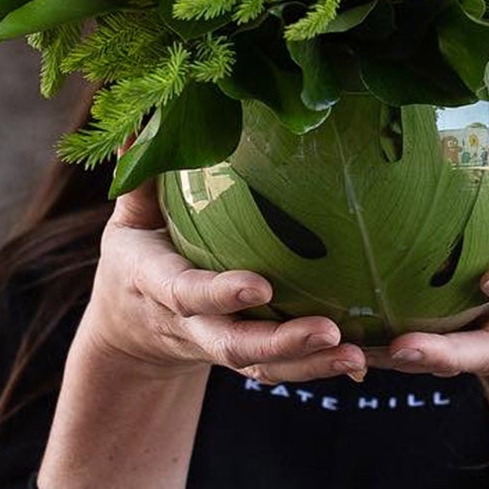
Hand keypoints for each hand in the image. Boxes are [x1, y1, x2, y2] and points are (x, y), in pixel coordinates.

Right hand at [73, 180, 364, 384]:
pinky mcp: (244, 358)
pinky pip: (281, 370)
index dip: (220, 294)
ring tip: (356, 354)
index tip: (260, 285)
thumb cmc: (138, 254)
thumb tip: (145, 118)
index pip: (186, 292)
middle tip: (330, 332)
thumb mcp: (129, 215)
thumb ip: (139, 175)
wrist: (131, 328)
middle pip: (232, 345)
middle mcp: (189, 324)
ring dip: (309, 365)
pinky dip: (318, 369)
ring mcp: (217, 346)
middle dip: (280, 344)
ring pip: (262, 367)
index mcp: (155, 284)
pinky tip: (360, 360)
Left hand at [365, 147, 488, 376]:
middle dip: (447, 354)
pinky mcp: (461, 338)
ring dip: (404, 360)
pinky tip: (346, 344)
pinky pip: (424, 351)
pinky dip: (388, 352)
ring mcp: (488, 335)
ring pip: (449, 358)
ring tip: (359, 352)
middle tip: (406, 348)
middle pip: (485, 350)